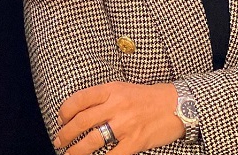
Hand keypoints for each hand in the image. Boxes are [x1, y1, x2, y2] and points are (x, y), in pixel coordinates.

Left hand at [52, 81, 183, 154]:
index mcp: (112, 90)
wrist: (178, 105)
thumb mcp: (125, 89)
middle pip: (81, 121)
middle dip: (65, 134)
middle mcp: (116, 106)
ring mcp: (125, 125)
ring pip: (91, 141)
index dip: (65, 111)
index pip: (79, 99)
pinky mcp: (135, 142)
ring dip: (76, 151)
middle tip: (59, 141)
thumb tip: (81, 112)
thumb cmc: (150, 97)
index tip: (60, 120)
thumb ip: (105, 98)